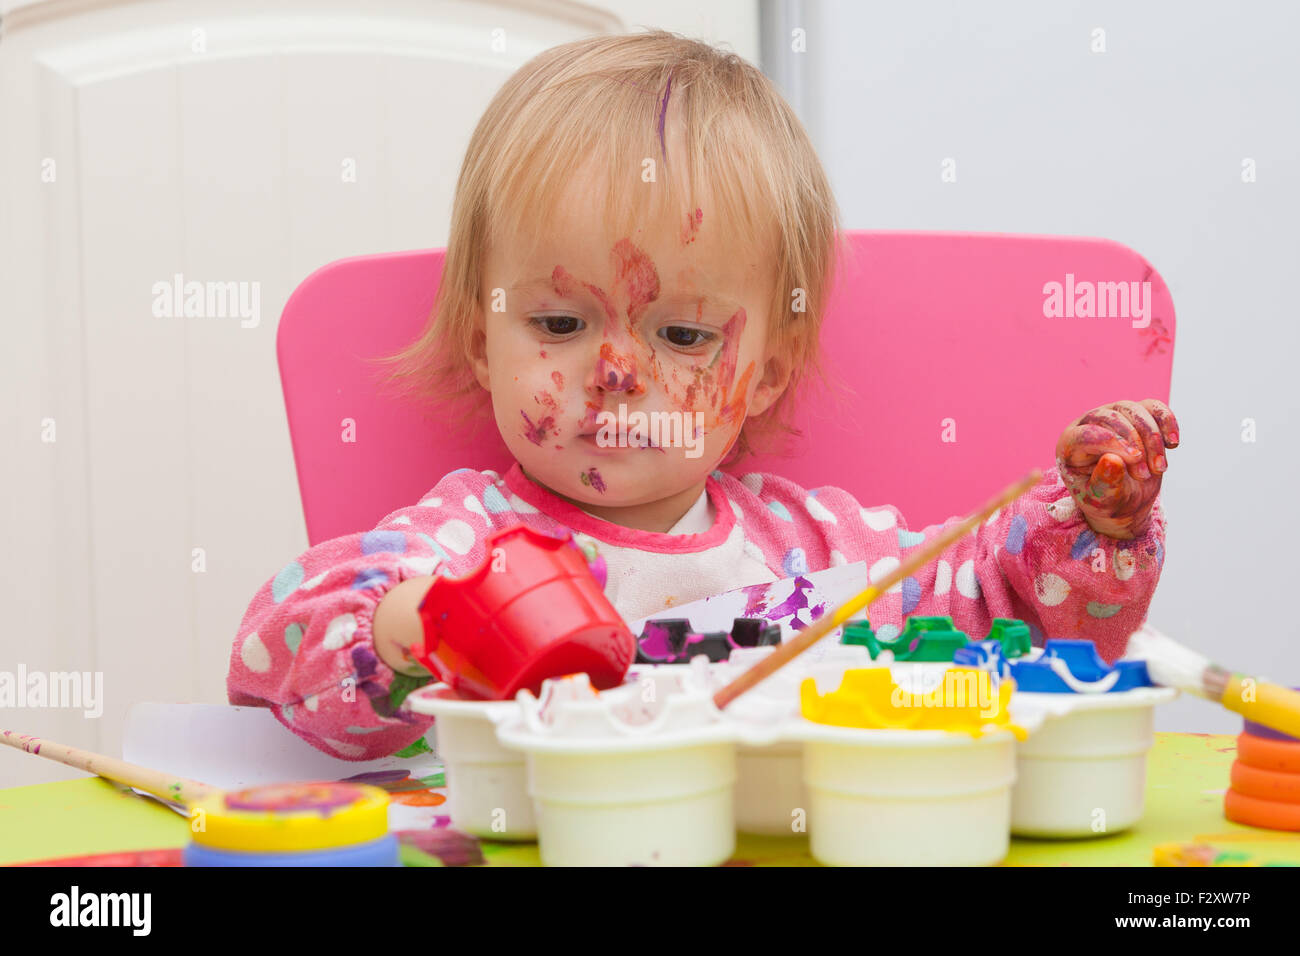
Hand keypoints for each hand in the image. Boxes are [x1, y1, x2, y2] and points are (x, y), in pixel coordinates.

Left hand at [1055, 399, 1178, 538]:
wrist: (1125, 498)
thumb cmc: (1107, 500)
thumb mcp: (1103, 500)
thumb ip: (1105, 483)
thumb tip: (1113, 460)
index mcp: (1070, 446)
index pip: (1086, 434)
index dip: (1112, 442)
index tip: (1135, 460)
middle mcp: (1087, 424)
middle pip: (1112, 417)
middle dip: (1136, 444)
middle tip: (1147, 474)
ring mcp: (1112, 415)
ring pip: (1133, 410)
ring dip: (1153, 437)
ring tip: (1160, 468)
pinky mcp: (1136, 415)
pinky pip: (1153, 407)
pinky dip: (1167, 420)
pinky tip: (1173, 443)